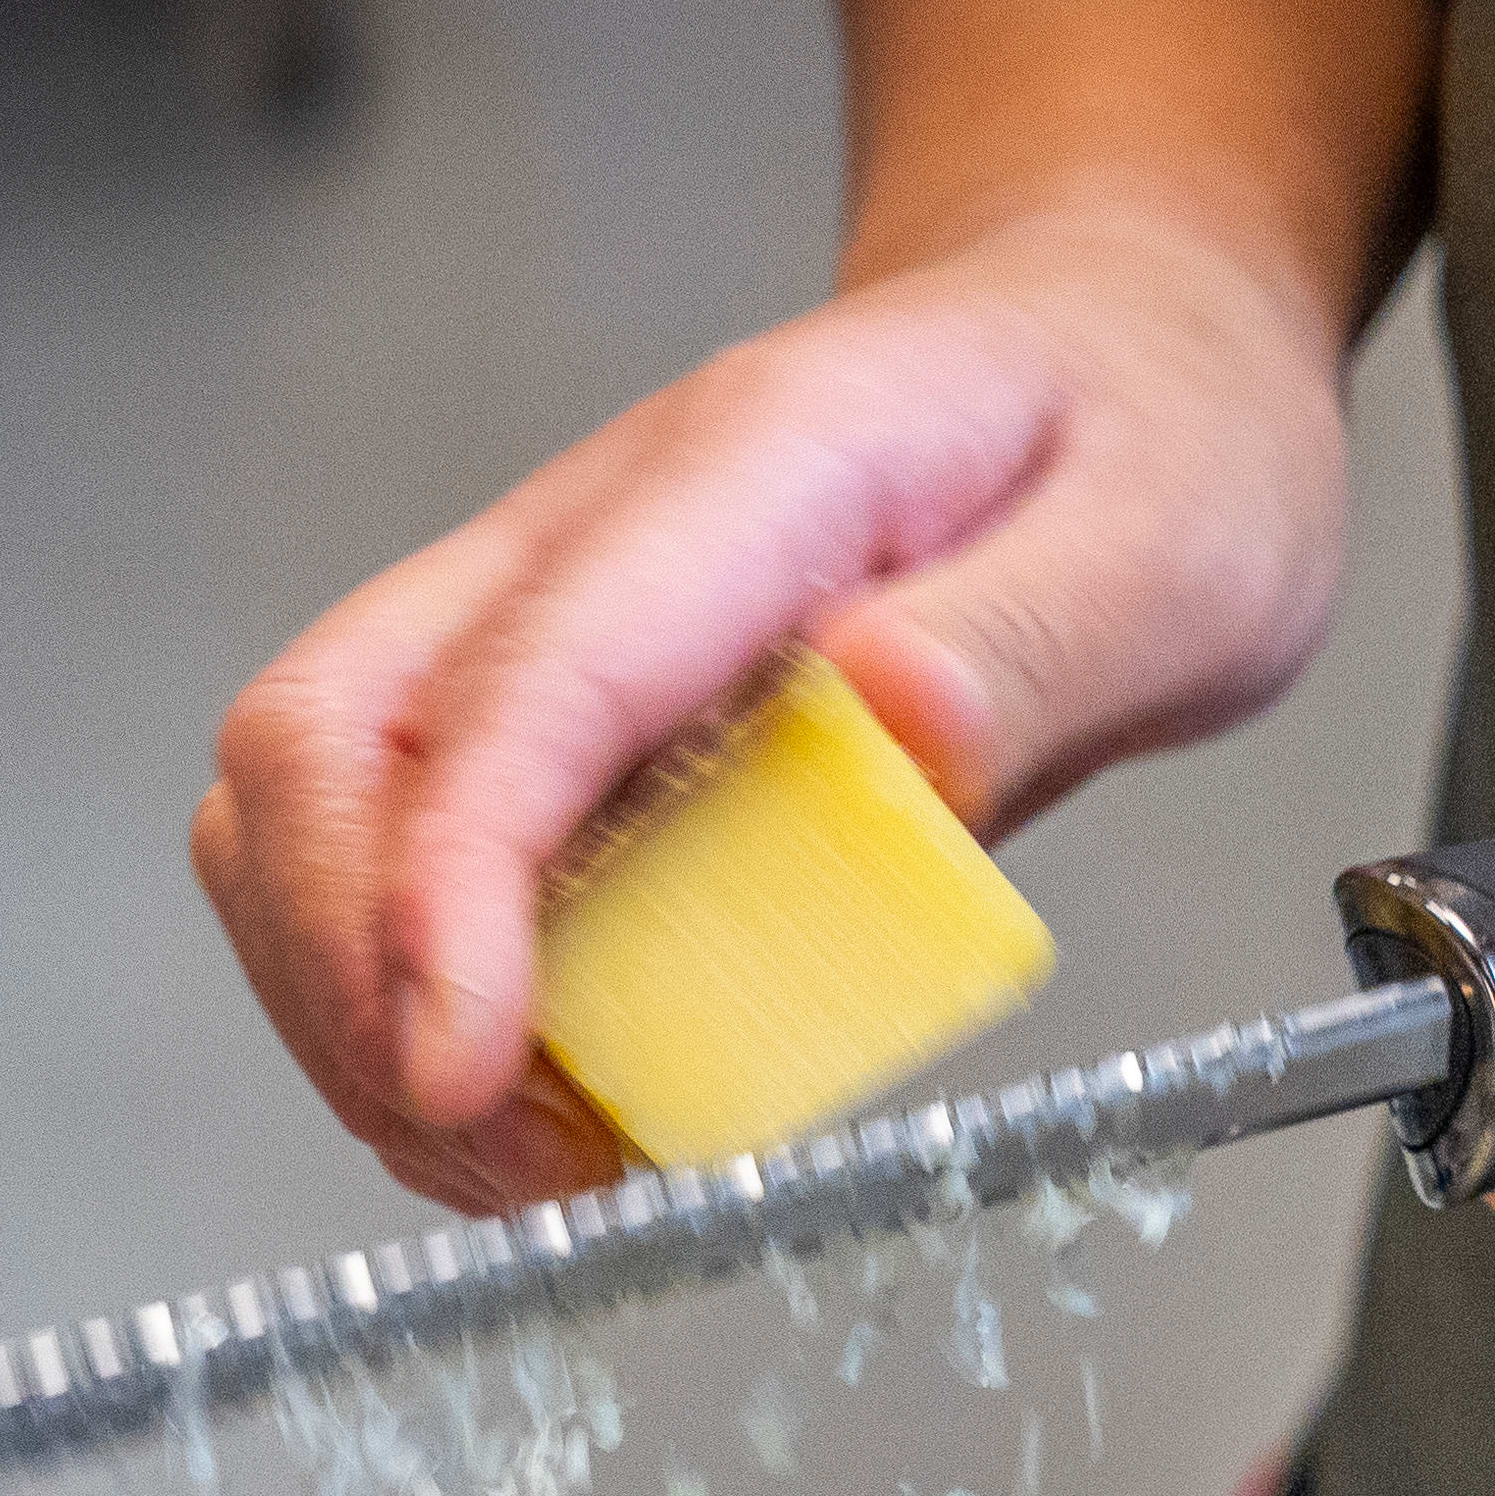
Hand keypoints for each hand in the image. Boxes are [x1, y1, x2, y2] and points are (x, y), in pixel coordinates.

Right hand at [193, 202, 1362, 1211]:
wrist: (1115, 337)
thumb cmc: (1151, 429)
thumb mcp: (1181, 542)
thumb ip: (1039, 645)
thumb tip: (900, 733)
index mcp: (756, 472)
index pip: (530, 683)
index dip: (454, 890)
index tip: (463, 1070)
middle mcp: (598, 532)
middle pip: (327, 737)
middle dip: (360, 979)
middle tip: (529, 1158)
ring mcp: (547, 613)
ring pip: (313, 803)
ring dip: (362, 1005)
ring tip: (538, 1155)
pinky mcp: (554, 705)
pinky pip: (396, 847)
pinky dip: (420, 993)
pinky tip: (548, 1094)